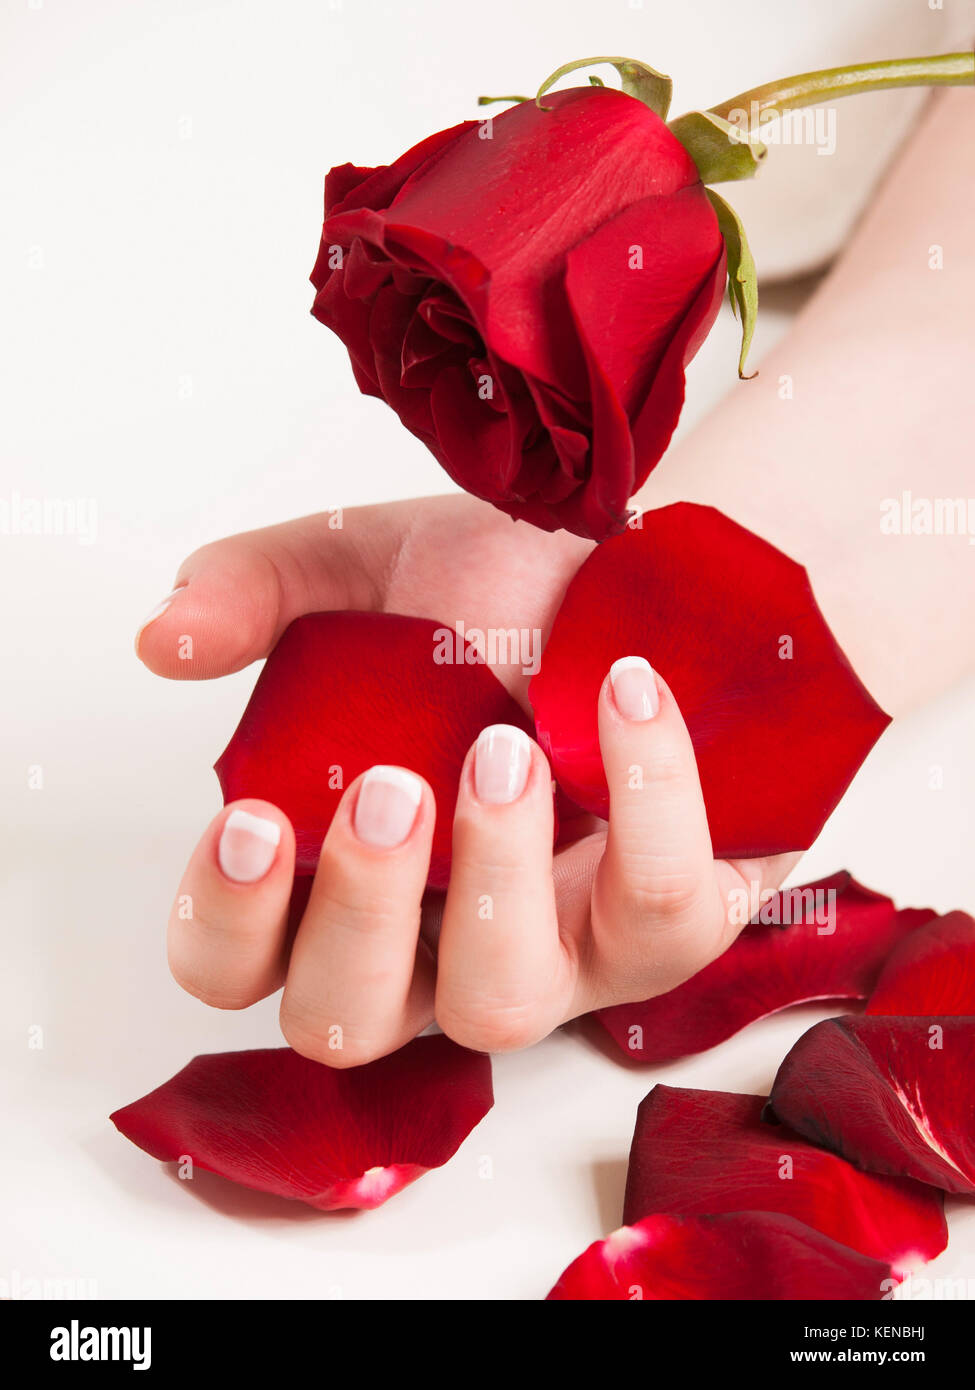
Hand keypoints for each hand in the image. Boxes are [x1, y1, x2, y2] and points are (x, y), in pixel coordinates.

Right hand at [141, 497, 796, 1062]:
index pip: (234, 966)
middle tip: (387, 790)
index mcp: (338, 878)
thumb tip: (162, 638)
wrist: (644, 573)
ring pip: (501, 1007)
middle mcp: (435, 945)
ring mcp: (555, 956)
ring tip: (505, 748)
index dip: (224, 922)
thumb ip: (255, 593)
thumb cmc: (493, 596)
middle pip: (345, 1019)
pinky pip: (665, 914)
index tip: (252, 821)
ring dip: (493, 879)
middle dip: (356, 914)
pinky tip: (623, 689)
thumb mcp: (363, 572)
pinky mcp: (671, 930)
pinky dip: (647, 800)